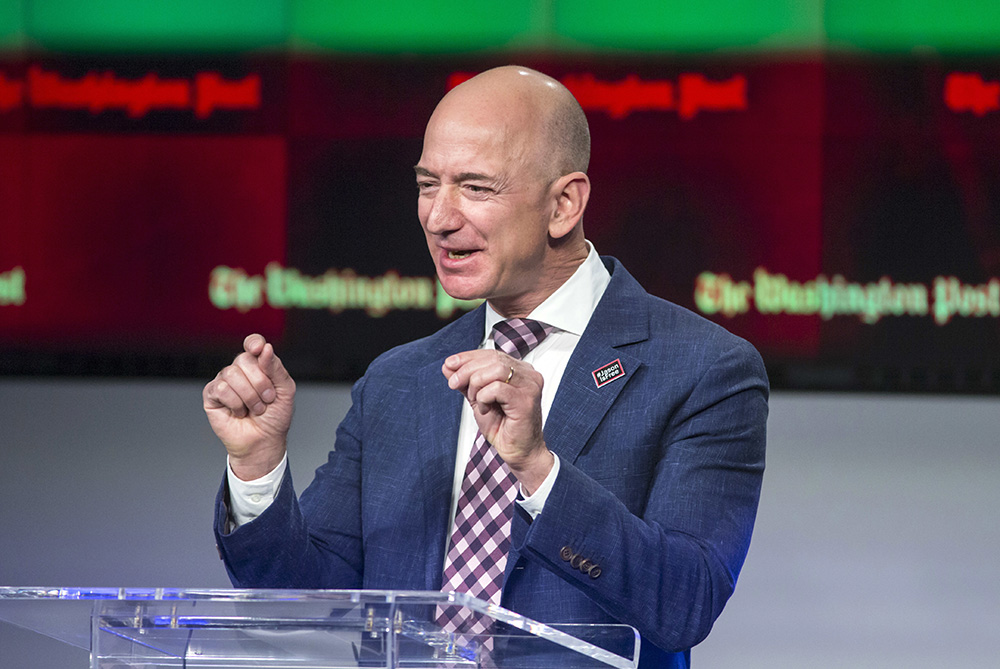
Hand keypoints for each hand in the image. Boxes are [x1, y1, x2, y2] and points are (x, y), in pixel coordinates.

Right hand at [203, 334, 295, 479]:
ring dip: (249, 396)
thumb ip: (276, 368)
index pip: (253, 344)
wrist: (264, 441)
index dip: (254, 343)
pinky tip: (239, 412)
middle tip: (268, 399)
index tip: (258, 349)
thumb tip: (266, 348)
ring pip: (232, 374)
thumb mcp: (285, 390)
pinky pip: (221, 389)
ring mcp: (224, 381)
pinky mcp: (212, 395)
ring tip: (255, 409)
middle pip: (244, 359)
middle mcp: (240, 371)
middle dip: (260, 382)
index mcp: (258, 366)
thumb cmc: (275, 417)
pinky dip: (235, 403)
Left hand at [442, 349, 553, 493]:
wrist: (518, 453)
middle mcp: (528, 374)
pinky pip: (497, 388)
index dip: (468, 357)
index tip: (450, 364)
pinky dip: (484, 397)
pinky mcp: (526, 400)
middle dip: (467, 370)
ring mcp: (529, 386)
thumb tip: (448, 366)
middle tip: (454, 383)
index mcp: (519, 370)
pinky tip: (485, 409)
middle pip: (492, 358)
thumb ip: (465, 382)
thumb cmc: (504, 428)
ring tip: (475, 399)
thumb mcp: (478, 399)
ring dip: (476, 384)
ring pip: (495, 369)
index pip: (491, 353)